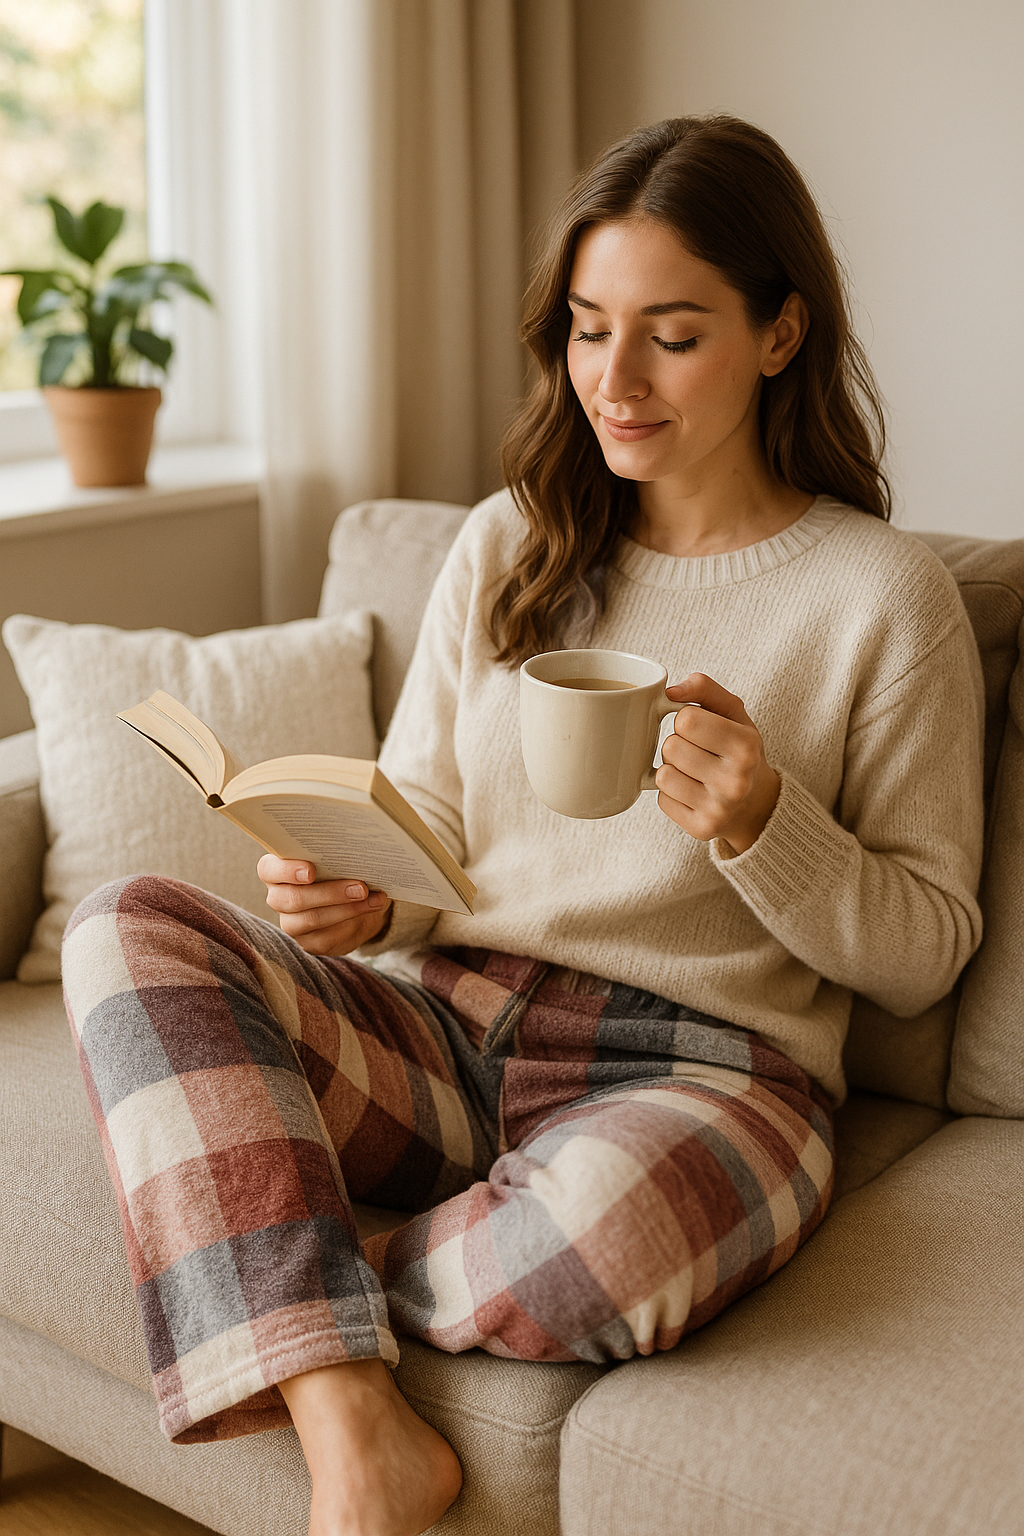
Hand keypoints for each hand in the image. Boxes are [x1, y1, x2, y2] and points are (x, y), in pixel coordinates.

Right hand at [257, 856, 392, 954]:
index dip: (287, 871)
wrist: (355, 899)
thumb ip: (335, 853)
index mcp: (277, 871)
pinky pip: (326, 937)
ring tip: (372, 898)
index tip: (311, 871)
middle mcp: (278, 897)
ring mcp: (291, 923)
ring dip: (346, 909)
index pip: (268, 870)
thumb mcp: (336, 857)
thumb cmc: (340, 869)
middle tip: (360, 887)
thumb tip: (358, 850)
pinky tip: (370, 910)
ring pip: (311, 919)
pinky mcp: (308, 942)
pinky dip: (352, 923)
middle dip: (330, 893)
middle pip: (292, 898)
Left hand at [656, 673, 780, 855]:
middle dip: (678, 745)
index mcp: (745, 746)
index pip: (685, 719)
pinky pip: (661, 800)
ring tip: (694, 773)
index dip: (686, 720)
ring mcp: (719, 809)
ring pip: (662, 775)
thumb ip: (704, 689)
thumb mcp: (733, 714)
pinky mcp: (701, 829)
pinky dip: (671, 794)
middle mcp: (735, 781)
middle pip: (670, 747)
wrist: (757, 805)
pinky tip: (693, 793)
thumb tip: (670, 691)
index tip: (701, 729)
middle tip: (698, 753)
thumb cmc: (739, 751)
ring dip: (672, 770)